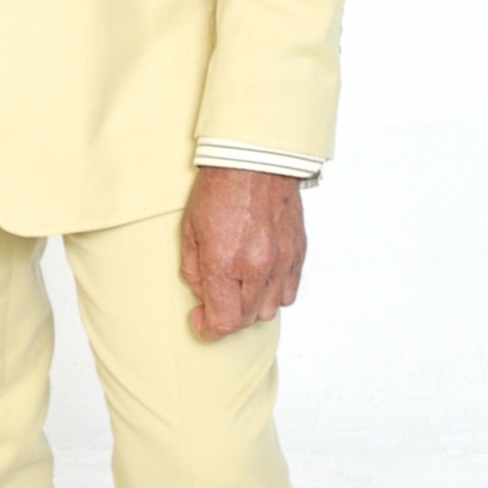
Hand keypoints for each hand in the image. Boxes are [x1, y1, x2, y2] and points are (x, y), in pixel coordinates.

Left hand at [178, 168, 306, 338]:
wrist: (255, 158)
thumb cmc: (219, 188)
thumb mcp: (189, 229)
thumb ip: (194, 270)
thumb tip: (202, 296)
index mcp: (226, 262)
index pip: (223, 322)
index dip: (208, 329)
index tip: (199, 318)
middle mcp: (257, 266)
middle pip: (246, 320)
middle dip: (227, 316)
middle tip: (214, 299)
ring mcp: (282, 260)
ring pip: (270, 310)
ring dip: (252, 306)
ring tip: (239, 286)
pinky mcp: (298, 252)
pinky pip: (290, 291)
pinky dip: (274, 292)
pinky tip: (260, 278)